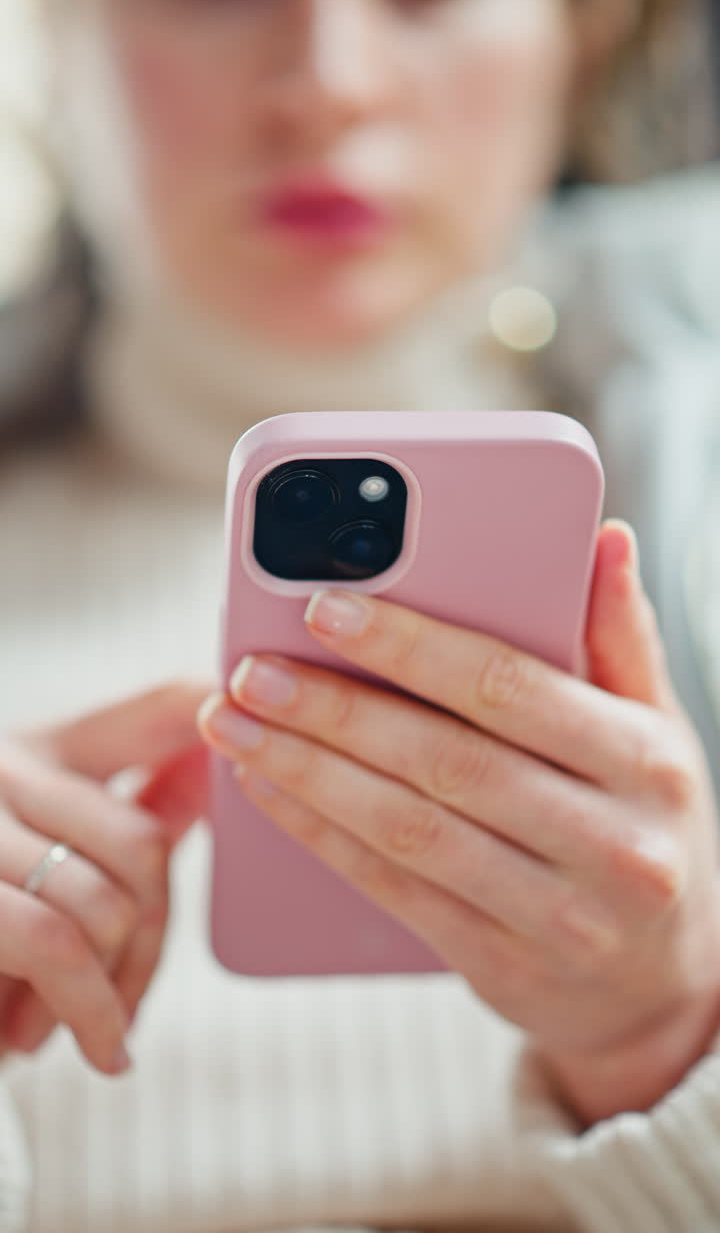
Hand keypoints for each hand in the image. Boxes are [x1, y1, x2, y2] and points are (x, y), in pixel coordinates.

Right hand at [0, 683, 208, 1075]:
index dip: (210, 716)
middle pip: (142, 842)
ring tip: (86, 1031)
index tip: (242, 745)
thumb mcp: (39, 866)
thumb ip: (121, 817)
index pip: (152, 710)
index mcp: (28, 755)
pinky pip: (59, 945)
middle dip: (152, 940)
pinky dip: (93, 1011)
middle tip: (125, 1003)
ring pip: (106, 900)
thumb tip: (211, 772)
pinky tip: (89, 1047)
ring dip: (113, 992)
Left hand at [199, 522, 719, 1124]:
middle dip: (334, 710)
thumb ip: (620, 636)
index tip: (325, 609)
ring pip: (407, 829)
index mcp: (644, 762)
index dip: (410, 647)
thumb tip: (603, 536)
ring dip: (306, 772)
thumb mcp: (660, 730)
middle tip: (250, 670)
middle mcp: (611, 843)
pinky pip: (394, 890)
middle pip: (445, 760)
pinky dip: (321, 835)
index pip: (510, 688)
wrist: (664, 984)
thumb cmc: (649, 826)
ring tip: (233, 724)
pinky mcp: (499, 966)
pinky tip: (268, 791)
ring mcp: (556, 916)